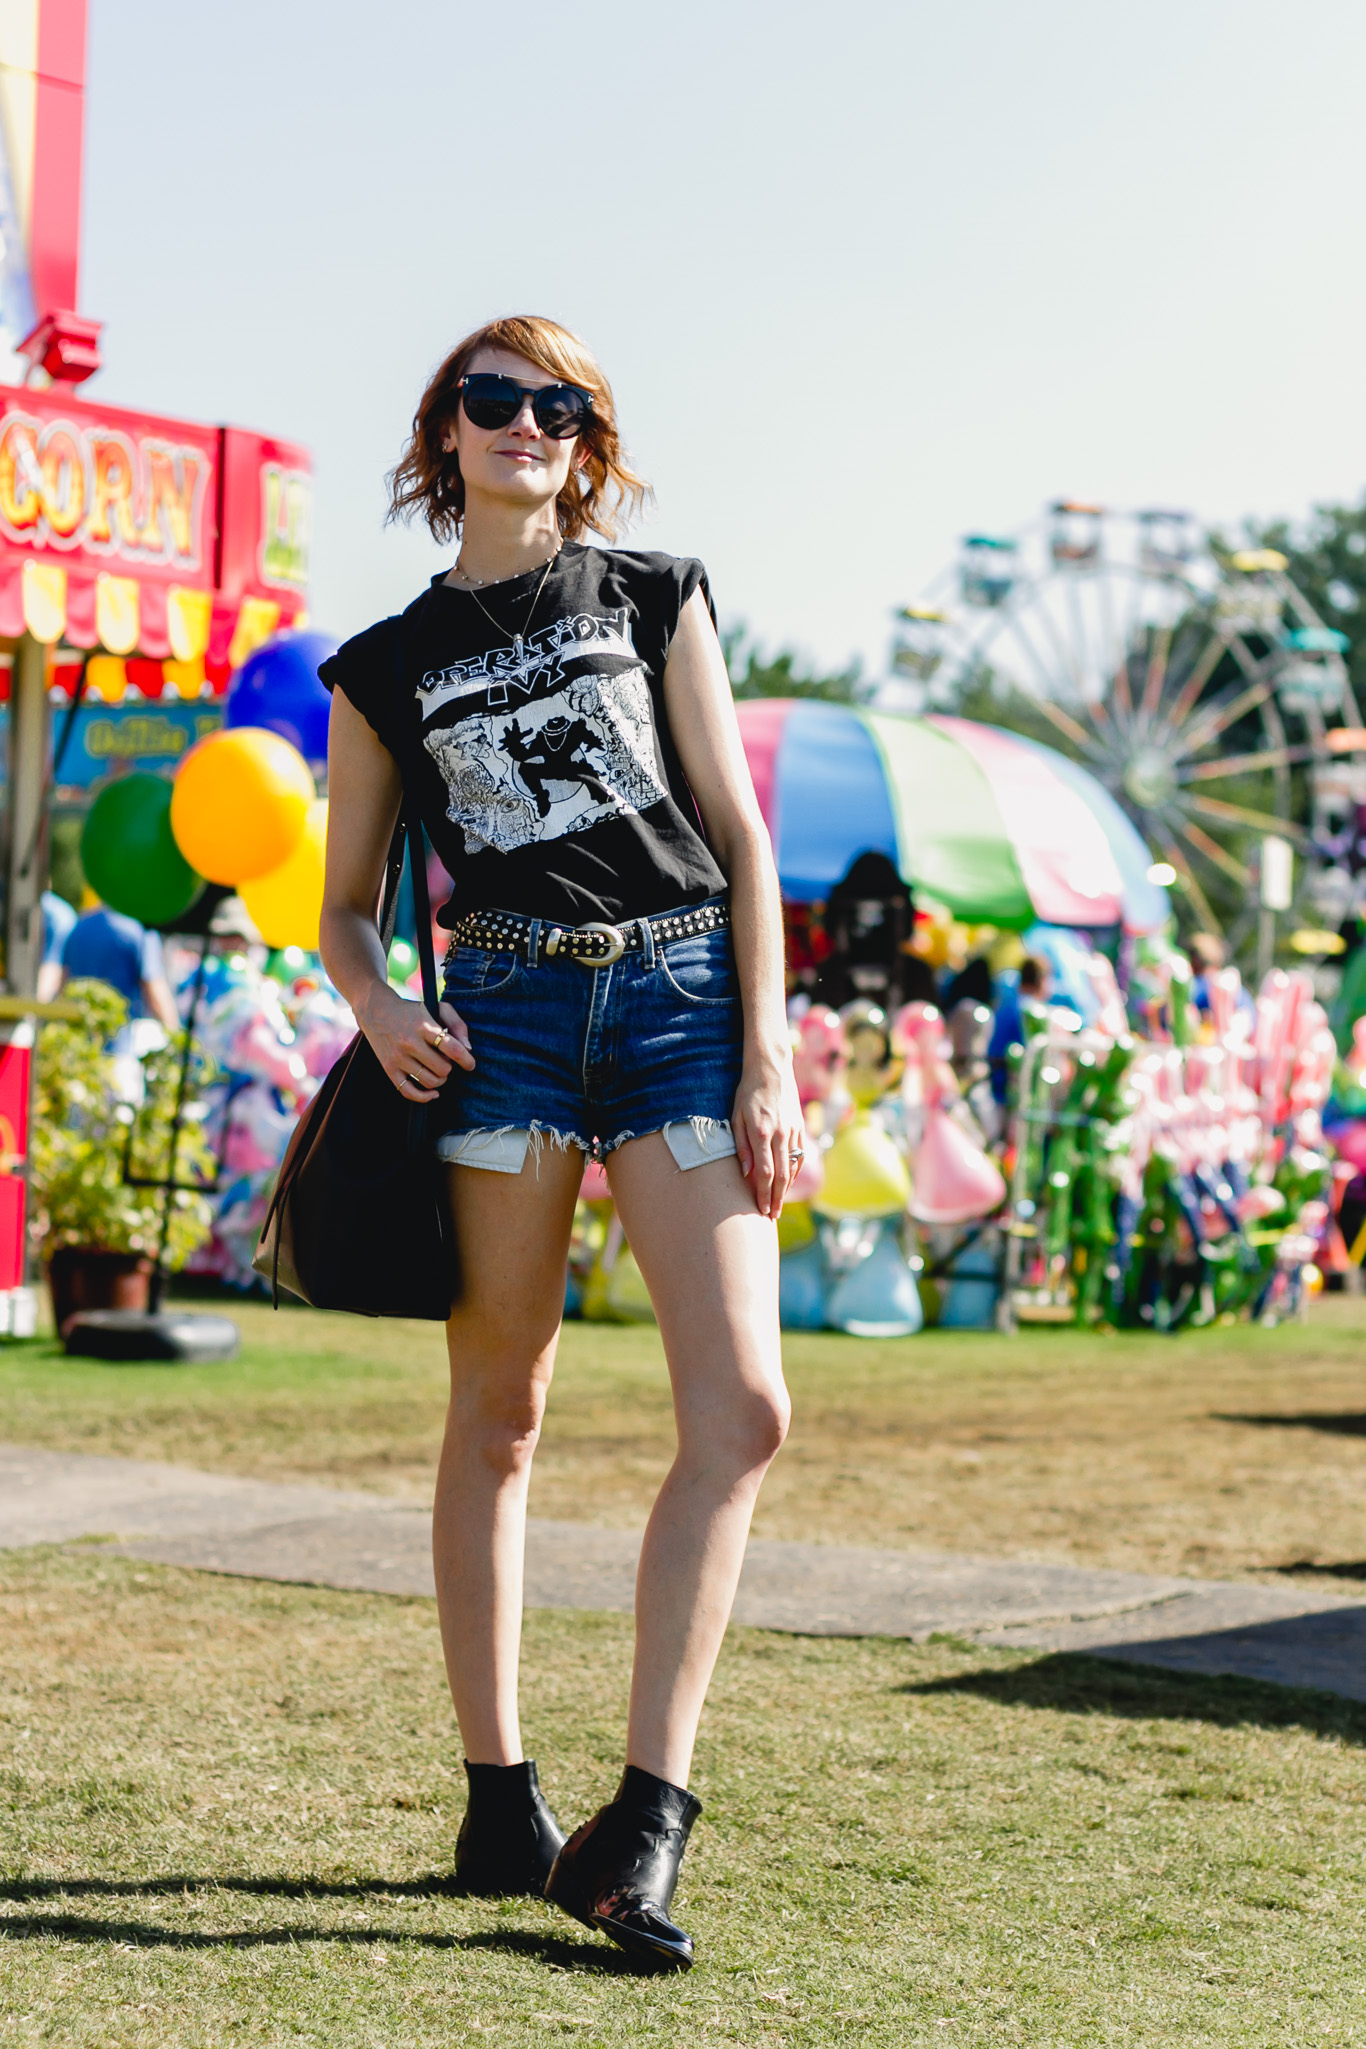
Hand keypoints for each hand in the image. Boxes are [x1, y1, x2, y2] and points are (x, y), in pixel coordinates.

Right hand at [356, 984, 473, 1103]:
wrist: (375, 1010)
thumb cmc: (412, 1011)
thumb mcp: (437, 1008)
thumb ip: (457, 1025)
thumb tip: (468, 1049)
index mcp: (424, 1026)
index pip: (452, 1048)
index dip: (466, 1060)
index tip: (470, 1064)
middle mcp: (410, 1043)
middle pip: (443, 1068)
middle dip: (449, 1067)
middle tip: (445, 1060)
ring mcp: (398, 1057)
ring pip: (430, 1082)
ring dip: (440, 1079)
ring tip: (438, 1070)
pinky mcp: (389, 1069)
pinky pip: (409, 1092)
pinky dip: (424, 1097)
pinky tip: (433, 1093)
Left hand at [732, 1050, 804, 1220]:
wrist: (771, 1069)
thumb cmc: (747, 1093)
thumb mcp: (736, 1117)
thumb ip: (741, 1146)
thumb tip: (747, 1173)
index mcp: (761, 1133)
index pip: (764, 1173)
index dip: (763, 1195)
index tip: (760, 1210)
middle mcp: (780, 1134)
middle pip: (781, 1176)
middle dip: (776, 1199)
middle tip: (771, 1216)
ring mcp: (793, 1131)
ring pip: (792, 1167)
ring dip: (785, 1189)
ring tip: (778, 1204)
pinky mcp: (800, 1127)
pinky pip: (799, 1155)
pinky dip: (794, 1172)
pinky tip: (787, 1182)